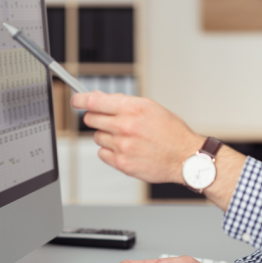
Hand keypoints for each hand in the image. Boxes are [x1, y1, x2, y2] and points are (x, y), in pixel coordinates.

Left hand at [71, 92, 202, 183]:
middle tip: (108, 119)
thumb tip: (99, 98)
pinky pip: (103, 153)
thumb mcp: (150, 107)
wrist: (185, 157)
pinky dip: (110, 151)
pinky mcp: (122, 164)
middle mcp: (125, 126)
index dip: (80, 99)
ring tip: (126, 137)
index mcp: (133, 108)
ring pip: (97, 137)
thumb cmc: (171, 132)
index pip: (94, 101)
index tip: (76, 100)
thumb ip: (123, 102)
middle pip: (91, 119)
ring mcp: (122, 146)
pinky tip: (126, 148)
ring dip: (107, 135)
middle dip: (96, 117)